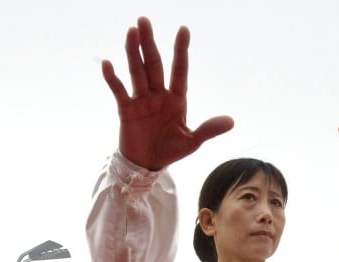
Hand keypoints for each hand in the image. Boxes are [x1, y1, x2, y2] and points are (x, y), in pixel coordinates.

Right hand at [101, 17, 233, 170]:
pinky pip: (119, 91)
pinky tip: (107, 63)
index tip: (183, 29)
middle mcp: (158, 94)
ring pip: (137, 72)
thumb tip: (231, 121)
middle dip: (150, 43)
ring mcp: (141, 100)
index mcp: (176, 99)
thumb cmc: (170, 151)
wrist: (147, 165)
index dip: (181, 51)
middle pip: (154, 64)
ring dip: (133, 52)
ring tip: (131, 31)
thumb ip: (208, 129)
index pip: (179, 70)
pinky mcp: (126, 110)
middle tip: (144, 20)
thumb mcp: (191, 142)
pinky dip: (113, 78)